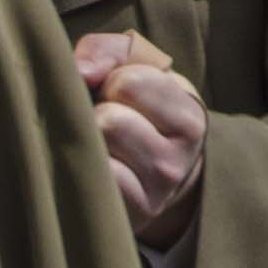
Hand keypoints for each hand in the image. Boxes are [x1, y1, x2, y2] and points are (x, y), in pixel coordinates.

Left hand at [76, 26, 207, 246]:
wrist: (157, 172)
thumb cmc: (138, 108)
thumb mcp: (135, 68)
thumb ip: (107, 51)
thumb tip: (79, 71)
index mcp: (188, 115)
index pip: (129, 83)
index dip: (109, 81)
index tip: (115, 92)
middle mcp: (178, 160)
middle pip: (109, 121)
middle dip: (95, 114)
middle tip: (104, 123)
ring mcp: (154, 194)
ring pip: (95, 151)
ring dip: (85, 141)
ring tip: (97, 144)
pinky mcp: (129, 216)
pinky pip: (89, 183)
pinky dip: (80, 170)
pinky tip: (89, 168)